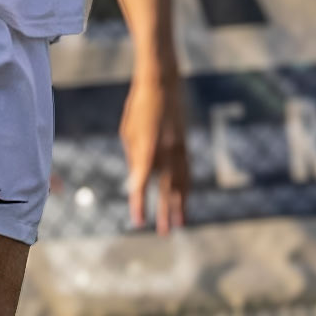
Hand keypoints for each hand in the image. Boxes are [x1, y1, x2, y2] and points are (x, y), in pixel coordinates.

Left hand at [121, 68, 188, 232]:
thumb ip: (134, 158)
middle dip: (165, 212)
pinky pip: (186, 171)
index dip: (139, 204)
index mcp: (147, 148)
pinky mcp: (185, 144)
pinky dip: (186, 187)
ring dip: (180, 204)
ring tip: (179, 223)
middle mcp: (166, 152)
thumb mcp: (128, 132)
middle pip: (166, 189)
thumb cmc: (138, 106)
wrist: (162, 82)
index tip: (138, 222)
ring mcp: (179, 148)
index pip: (141, 184)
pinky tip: (185, 198)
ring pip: (181, 183)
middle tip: (164, 234)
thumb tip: (139, 179)